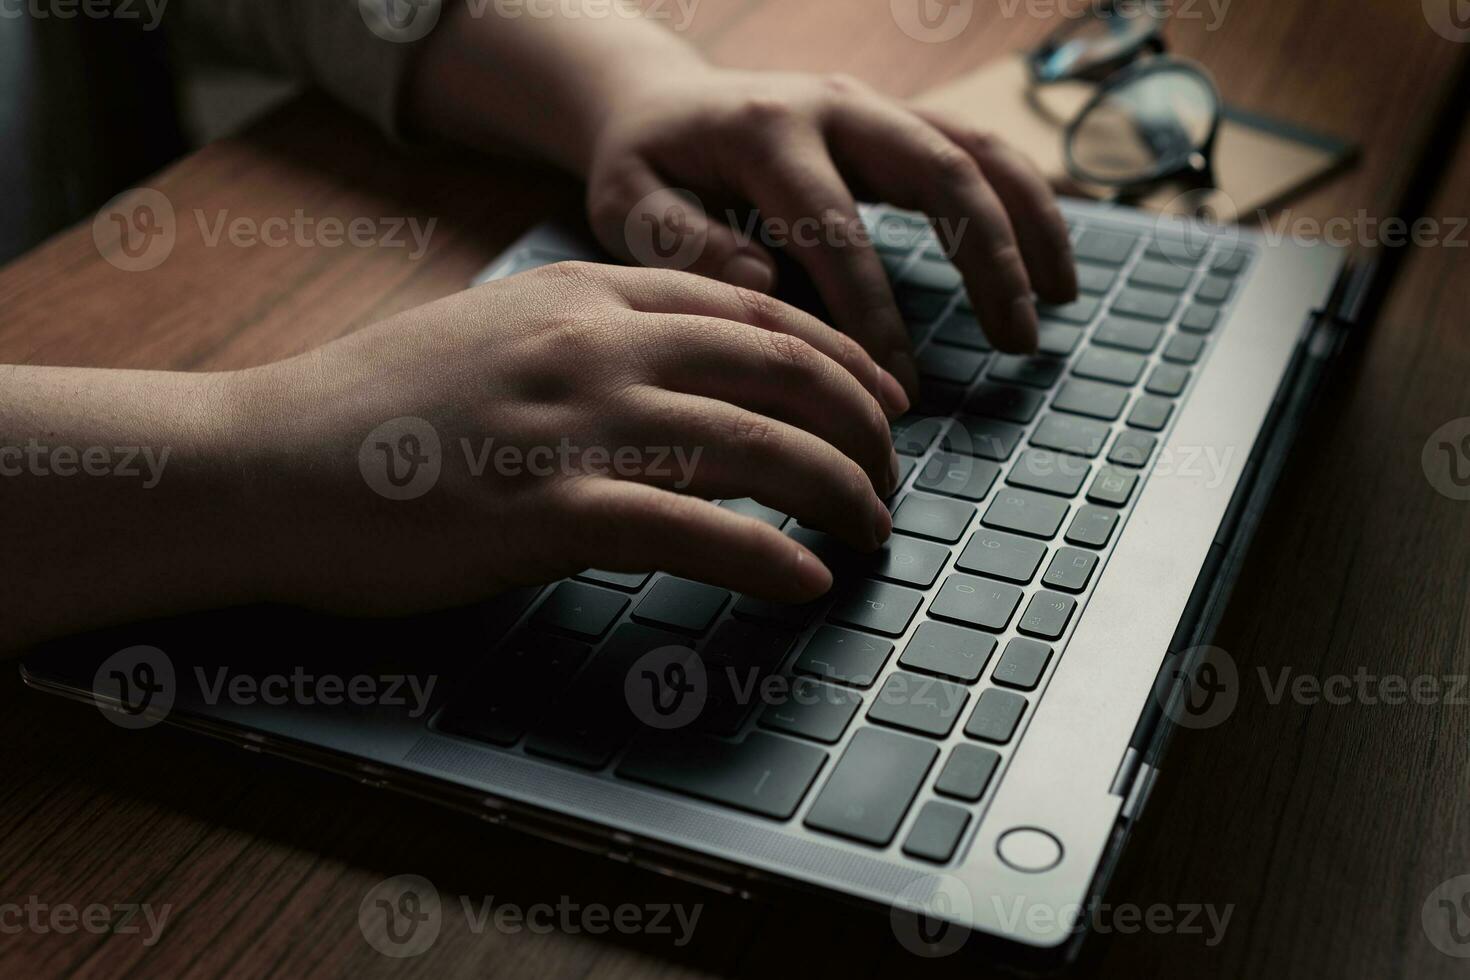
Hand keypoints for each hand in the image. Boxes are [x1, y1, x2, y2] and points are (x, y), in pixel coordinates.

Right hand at [230, 263, 906, 612]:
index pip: (753, 310)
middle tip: (890, 474)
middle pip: (780, 368)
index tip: (880, 397)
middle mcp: (594, 345)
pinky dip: (765, 556)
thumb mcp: (493, 334)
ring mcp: (574, 425)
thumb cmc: (375, 410)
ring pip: (758, 445)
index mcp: (583, 295)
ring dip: (837, 492)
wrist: (265, 460)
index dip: (838, 357)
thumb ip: (587, 338)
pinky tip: (805, 581)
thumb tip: (680, 376)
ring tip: (872, 532)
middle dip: (860, 424)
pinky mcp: (547, 512)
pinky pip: (694, 531)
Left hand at [583, 67, 1078, 392]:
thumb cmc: (642, 167)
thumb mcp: (625, 203)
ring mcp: (872, 105)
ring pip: (976, 149)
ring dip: (1029, 223)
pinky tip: (1051, 262)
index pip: (836, 230)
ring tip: (1061, 302)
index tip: (897, 386)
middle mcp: (832, 105)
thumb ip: (681, 244)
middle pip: (938, 171)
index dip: (871, 313)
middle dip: (987, 259)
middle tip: (1017, 342)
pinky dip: (1025, 200)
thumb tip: (762, 287)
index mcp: (764, 133)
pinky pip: (979, 147)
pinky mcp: (895, 116)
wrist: (657, 100)